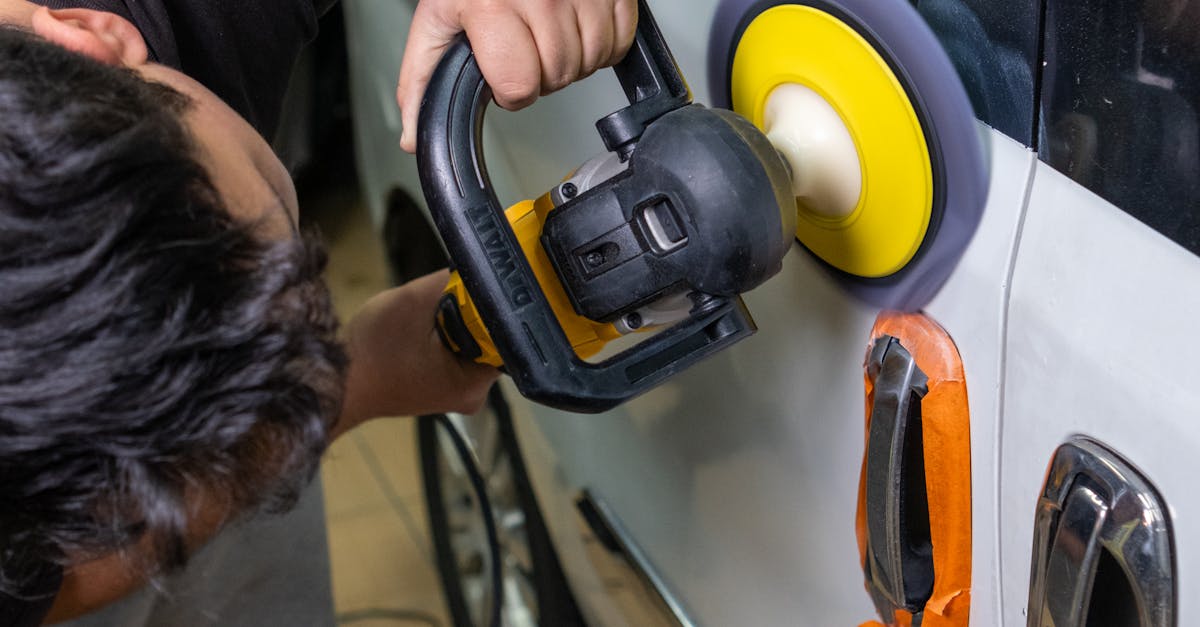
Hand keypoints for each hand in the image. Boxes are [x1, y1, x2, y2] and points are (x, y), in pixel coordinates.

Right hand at [336, 270, 498, 435]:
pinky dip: (449, 332)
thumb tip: (482, 265)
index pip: (513, 333)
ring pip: (475, 342)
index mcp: (477, 380)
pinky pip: (459, 351)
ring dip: (461, 319)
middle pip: (495, 337)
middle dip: (479, 309)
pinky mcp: (443, 386)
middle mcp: (476, 394)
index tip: (500, 276)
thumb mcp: (416, 300)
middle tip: (464, 283)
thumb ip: (455, 282)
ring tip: (443, 299)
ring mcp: (459, 393)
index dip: (506, 301)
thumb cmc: (372, 347)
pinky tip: (433, 319)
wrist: (333, 382)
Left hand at [397, 0, 637, 151]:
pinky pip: (620, 41)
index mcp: (490, 5)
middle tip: (525, 48)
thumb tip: (414, 134)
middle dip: (541, 74)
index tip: (502, 71)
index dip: (510, 90)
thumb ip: (422, 78)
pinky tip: (577, 26)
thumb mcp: (438, 17)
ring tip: (548, 35)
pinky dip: (603, 44)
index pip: (519, 86)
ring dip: (574, 60)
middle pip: (558, 78)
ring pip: (592, 62)